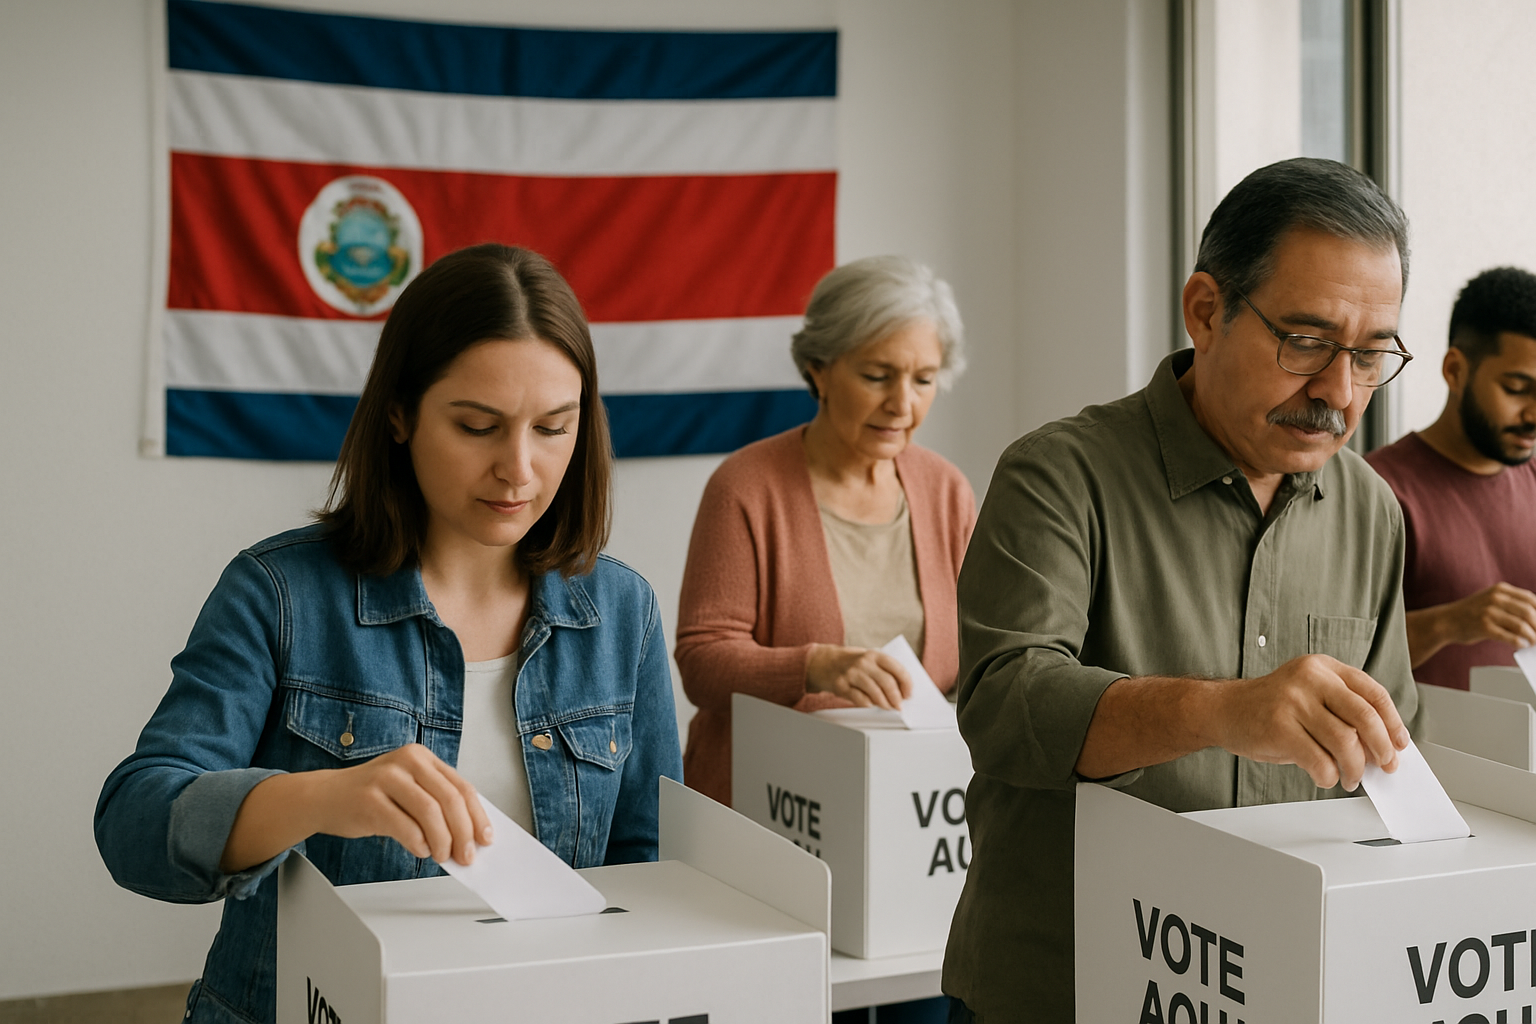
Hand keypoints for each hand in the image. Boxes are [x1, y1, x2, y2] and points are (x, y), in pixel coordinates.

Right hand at [313, 744, 492, 864]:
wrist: (324, 796)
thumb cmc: (372, 796)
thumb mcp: (407, 788)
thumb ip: (436, 802)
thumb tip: (469, 835)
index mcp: (421, 757)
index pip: (461, 786)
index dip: (477, 815)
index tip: (486, 838)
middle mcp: (406, 761)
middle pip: (449, 799)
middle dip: (464, 832)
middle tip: (467, 855)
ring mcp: (386, 778)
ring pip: (430, 812)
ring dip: (443, 841)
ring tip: (443, 856)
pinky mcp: (369, 799)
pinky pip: (404, 826)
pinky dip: (418, 843)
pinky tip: (421, 851)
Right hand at [805, 644, 911, 708]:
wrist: (824, 662)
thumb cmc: (852, 663)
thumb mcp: (869, 659)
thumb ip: (884, 671)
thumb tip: (902, 690)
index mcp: (874, 654)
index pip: (897, 668)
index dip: (906, 683)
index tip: (908, 694)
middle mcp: (863, 662)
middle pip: (887, 682)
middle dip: (896, 697)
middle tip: (899, 705)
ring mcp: (851, 674)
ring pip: (874, 692)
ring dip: (884, 703)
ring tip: (887, 707)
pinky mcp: (841, 685)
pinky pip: (859, 699)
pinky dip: (868, 704)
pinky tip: (870, 705)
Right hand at [1211, 654, 1409, 790]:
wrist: (1223, 709)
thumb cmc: (1270, 707)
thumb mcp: (1309, 696)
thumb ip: (1342, 712)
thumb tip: (1379, 746)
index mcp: (1323, 667)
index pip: (1373, 693)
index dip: (1393, 722)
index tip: (1400, 744)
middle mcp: (1309, 678)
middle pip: (1364, 716)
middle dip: (1381, 748)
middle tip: (1385, 765)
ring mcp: (1293, 701)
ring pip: (1344, 741)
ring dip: (1354, 768)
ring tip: (1350, 777)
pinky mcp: (1279, 727)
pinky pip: (1319, 760)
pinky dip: (1328, 776)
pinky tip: (1325, 777)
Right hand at [1435, 582, 1535, 649]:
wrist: (1445, 621)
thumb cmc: (1471, 613)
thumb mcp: (1491, 600)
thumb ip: (1511, 604)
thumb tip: (1535, 618)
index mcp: (1500, 589)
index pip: (1530, 599)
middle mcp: (1495, 598)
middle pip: (1529, 613)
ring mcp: (1489, 612)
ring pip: (1521, 625)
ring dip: (1532, 637)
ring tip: (1533, 642)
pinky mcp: (1484, 627)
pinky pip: (1509, 636)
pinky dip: (1519, 642)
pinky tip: (1521, 645)